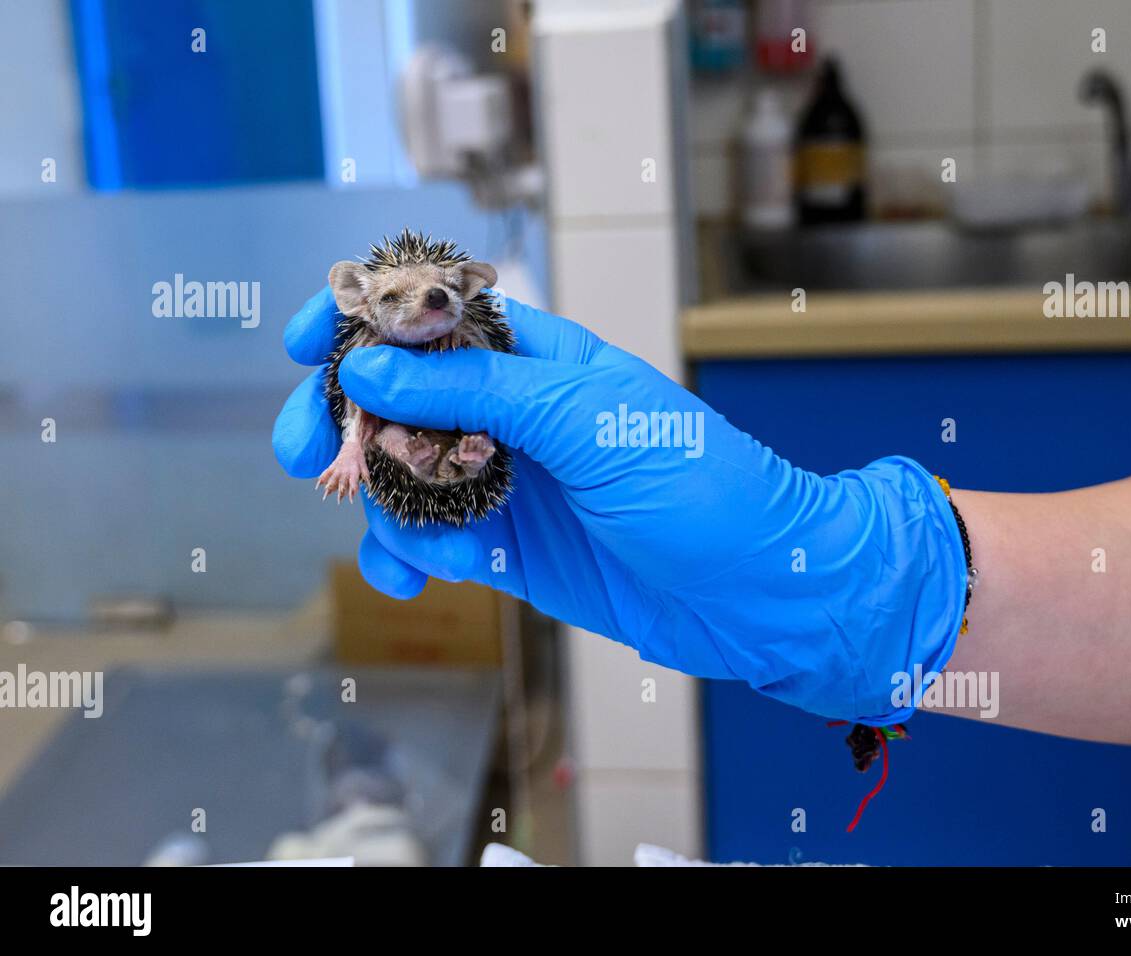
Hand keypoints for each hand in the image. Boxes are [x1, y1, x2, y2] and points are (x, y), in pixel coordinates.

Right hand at [273, 289, 966, 722]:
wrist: (757, 589)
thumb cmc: (700, 483)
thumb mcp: (591, 420)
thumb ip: (481, 391)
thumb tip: (374, 371)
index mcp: (537, 358)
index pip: (432, 317)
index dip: (363, 320)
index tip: (305, 340)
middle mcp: (512, 413)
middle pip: (395, 399)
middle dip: (340, 421)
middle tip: (305, 456)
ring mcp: (507, 480)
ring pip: (401, 477)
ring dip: (378, 506)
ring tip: (402, 545)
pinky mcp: (509, 547)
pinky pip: (430, 541)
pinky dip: (407, 557)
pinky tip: (414, 579)